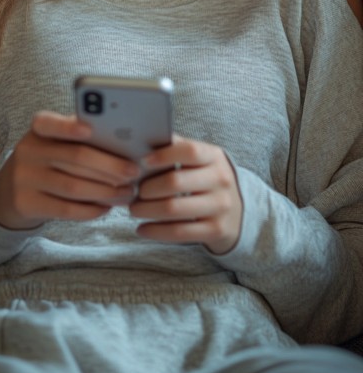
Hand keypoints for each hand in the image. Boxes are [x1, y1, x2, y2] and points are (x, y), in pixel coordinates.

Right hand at [0, 111, 139, 229]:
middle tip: (134, 172)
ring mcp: (24, 179)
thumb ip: (82, 138)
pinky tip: (107, 207)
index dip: (68, 126)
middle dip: (109, 166)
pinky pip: (66, 209)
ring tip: (127, 193)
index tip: (91, 130)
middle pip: (75, 157)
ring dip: (106, 191)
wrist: (11, 189)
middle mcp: (28, 151)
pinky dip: (91, 209)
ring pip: (73, 187)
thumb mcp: (56, 142)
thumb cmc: (49, 159)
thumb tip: (126, 144)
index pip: (49, 123)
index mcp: (38, 128)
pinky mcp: (27, 204)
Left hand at [129, 135, 241, 253]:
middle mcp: (221, 180)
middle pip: (175, 182)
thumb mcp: (200, 159)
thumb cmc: (206, 178)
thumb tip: (141, 140)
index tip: (142, 162)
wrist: (238, 210)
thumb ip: (176, 148)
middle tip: (133, 191)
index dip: (163, 156)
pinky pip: (179, 232)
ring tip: (133, 209)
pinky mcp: (216, 230)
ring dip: (146, 210)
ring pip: (173, 209)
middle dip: (147, 188)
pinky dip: (155, 231)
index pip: (189, 151)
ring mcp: (220, 206)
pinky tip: (142, 229)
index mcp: (214, 156)